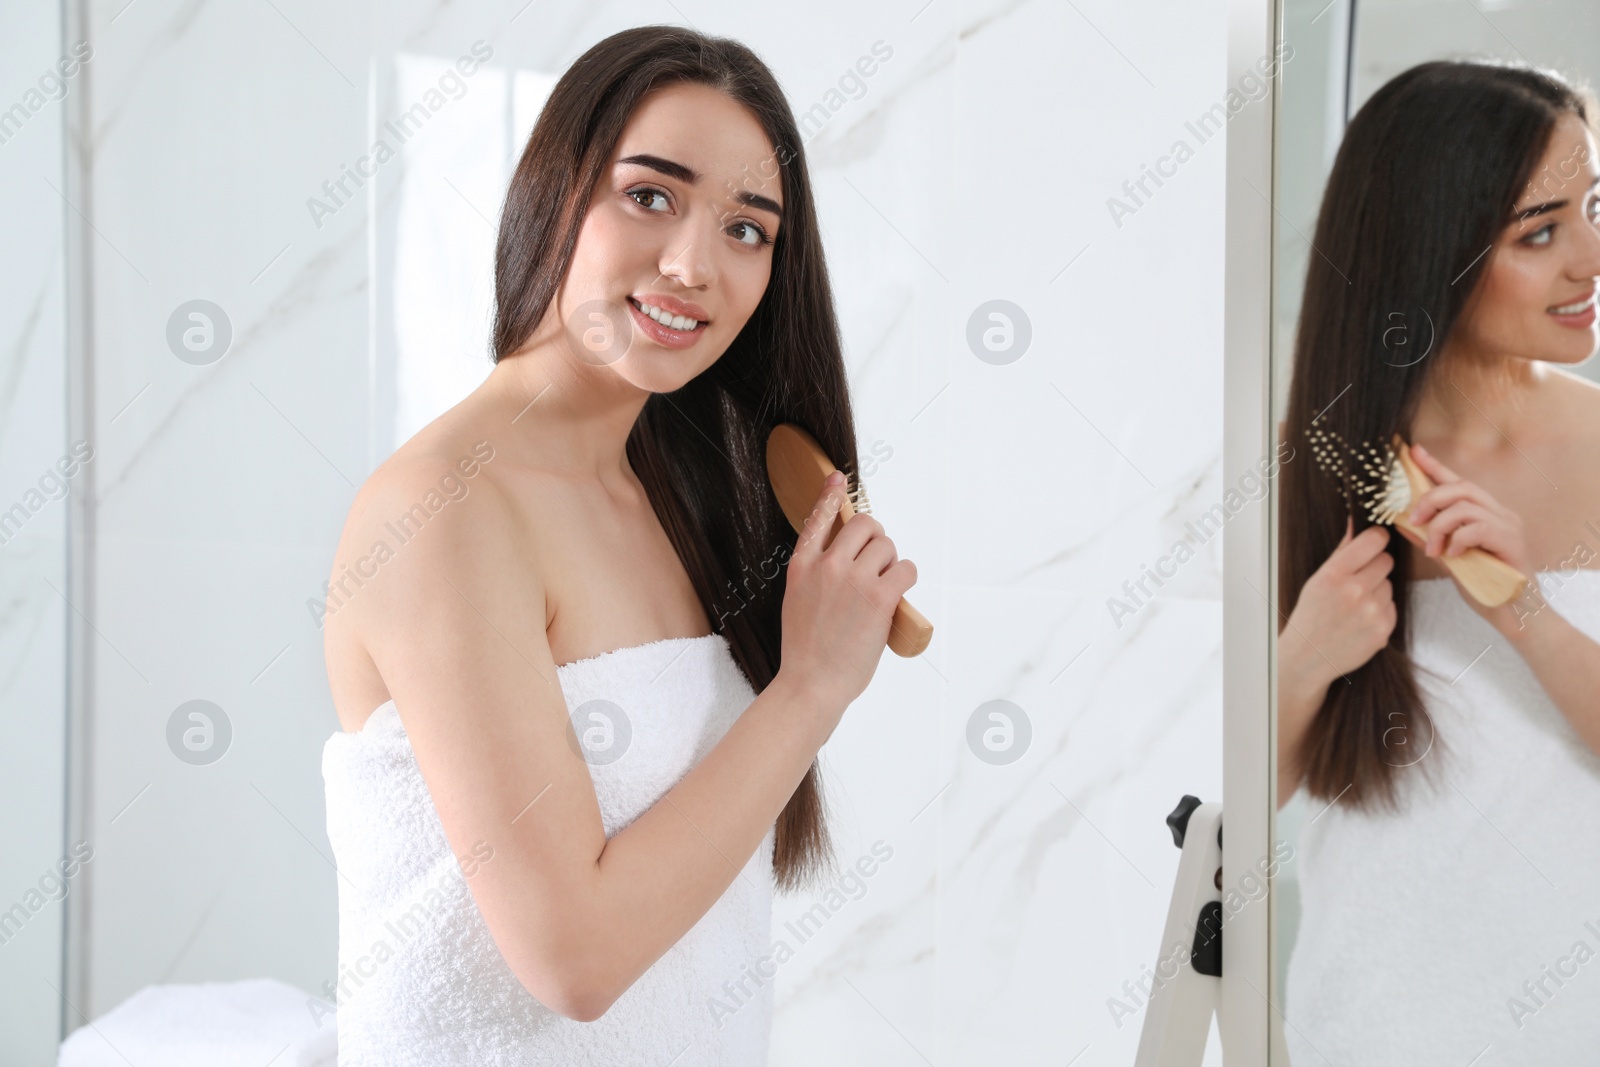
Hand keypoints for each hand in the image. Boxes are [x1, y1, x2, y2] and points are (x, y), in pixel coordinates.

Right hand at [777, 470, 917, 719]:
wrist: (812, 683)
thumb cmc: (807, 651)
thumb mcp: (798, 601)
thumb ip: (816, 576)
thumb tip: (847, 562)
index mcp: (802, 566)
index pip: (818, 519)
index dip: (831, 496)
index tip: (839, 479)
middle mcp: (827, 566)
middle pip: (864, 524)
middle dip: (875, 537)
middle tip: (877, 559)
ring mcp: (853, 580)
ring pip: (887, 545)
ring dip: (891, 561)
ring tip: (883, 585)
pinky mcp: (879, 597)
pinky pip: (905, 569)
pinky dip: (906, 577)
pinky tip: (897, 593)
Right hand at [1280, 519, 1396, 694]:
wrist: (1308, 657)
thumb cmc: (1311, 615)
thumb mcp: (1318, 580)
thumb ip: (1342, 551)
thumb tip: (1358, 522)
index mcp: (1334, 575)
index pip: (1373, 540)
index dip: (1376, 538)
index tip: (1374, 541)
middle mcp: (1354, 592)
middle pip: (1386, 561)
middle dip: (1374, 566)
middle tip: (1358, 579)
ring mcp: (1371, 612)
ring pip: (1389, 584)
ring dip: (1376, 590)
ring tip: (1355, 605)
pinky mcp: (1383, 629)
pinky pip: (1391, 606)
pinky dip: (1380, 610)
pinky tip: (1361, 619)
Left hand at [1406, 442, 1534, 633]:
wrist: (1513, 613)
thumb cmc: (1483, 585)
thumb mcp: (1449, 558)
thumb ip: (1431, 538)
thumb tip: (1403, 523)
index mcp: (1485, 514)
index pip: (1458, 482)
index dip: (1434, 465)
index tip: (1412, 451)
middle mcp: (1499, 514)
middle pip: (1461, 487)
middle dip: (1430, 499)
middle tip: (1414, 521)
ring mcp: (1509, 526)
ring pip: (1466, 506)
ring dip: (1440, 526)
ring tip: (1434, 550)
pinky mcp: (1512, 543)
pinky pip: (1479, 528)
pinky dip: (1459, 539)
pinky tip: (1454, 554)